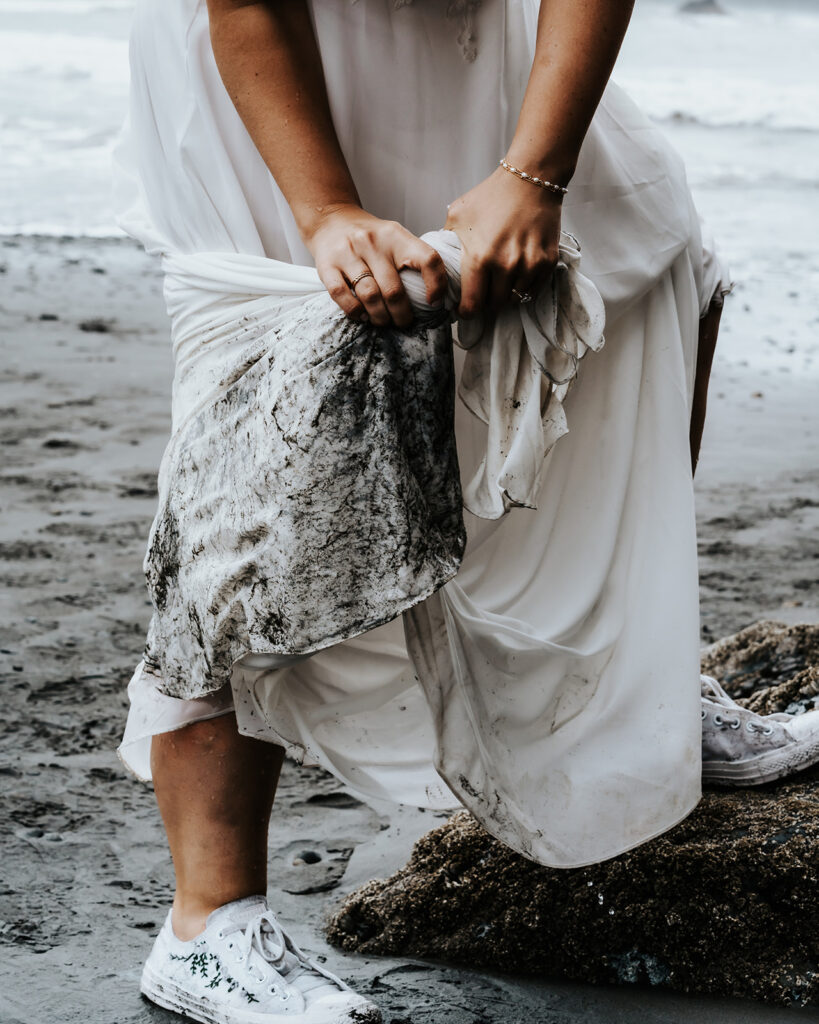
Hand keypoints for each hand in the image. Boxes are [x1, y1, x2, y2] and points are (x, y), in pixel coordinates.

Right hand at [304, 204, 447, 327]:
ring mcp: (348, 253)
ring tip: (383, 322)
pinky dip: (355, 311)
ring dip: (379, 317)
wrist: (330, 219)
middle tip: (403, 322)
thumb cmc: (370, 237)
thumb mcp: (395, 237)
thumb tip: (436, 298)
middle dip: (402, 315)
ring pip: (369, 296)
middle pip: (394, 290)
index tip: (434, 302)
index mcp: (396, 236)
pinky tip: (362, 315)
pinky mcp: (327, 265)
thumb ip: (412, 259)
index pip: (427, 258)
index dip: (436, 284)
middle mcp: (372, 242)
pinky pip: (342, 295)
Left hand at [444, 167, 563, 316]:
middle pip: (494, 305)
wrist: (531, 179)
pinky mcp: (547, 262)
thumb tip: (437, 264)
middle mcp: (506, 265)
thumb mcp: (457, 215)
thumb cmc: (491, 196)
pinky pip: (533, 290)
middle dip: (486, 303)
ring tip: (499, 282)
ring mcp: (529, 265)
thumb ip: (446, 242)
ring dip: (505, 295)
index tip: (464, 310)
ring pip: (514, 299)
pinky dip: (524, 287)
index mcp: (480, 257)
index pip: (471, 304)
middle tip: (482, 294)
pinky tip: (516, 275)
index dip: (465, 311)